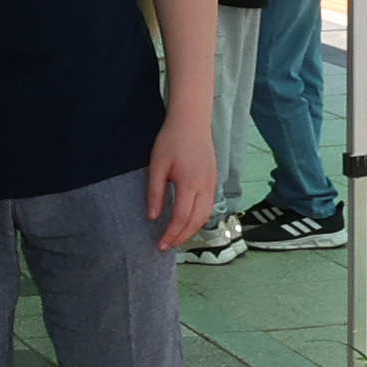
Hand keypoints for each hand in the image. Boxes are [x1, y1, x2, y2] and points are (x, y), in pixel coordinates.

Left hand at [147, 93, 219, 249]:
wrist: (192, 121)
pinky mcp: (213, 179)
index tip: (160, 244)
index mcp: (190, 183)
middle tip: (167, 246)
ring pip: (205, 215)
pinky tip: (188, 221)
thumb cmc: (171, 140)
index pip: (181, 217)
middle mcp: (205, 186)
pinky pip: (208, 206)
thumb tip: (152, 217)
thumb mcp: (157, 166)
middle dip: (182, 237)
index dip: (171, 234)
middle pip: (196, 221)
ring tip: (177, 237)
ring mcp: (212, 183)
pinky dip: (199, 219)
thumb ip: (155, 193)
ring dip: (192, 230)